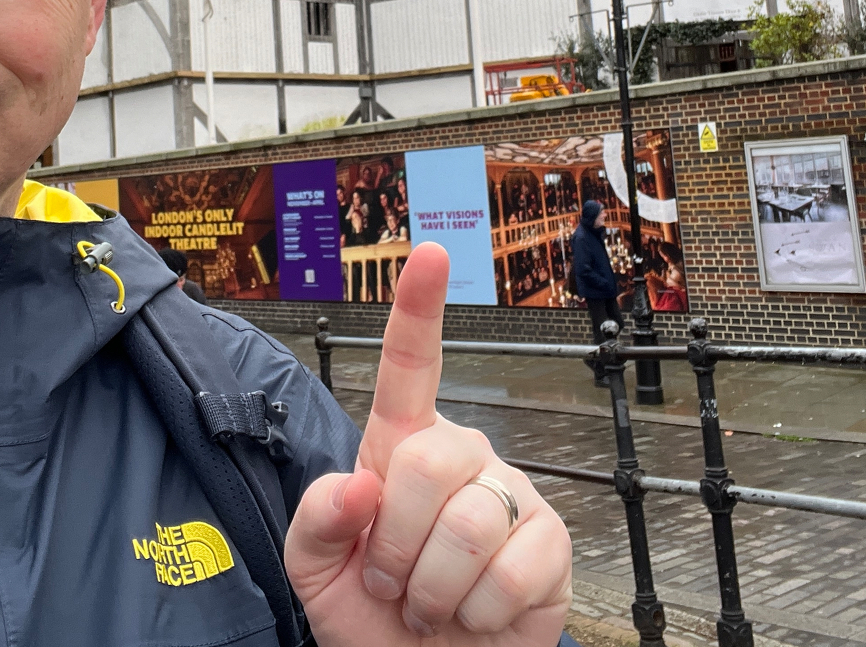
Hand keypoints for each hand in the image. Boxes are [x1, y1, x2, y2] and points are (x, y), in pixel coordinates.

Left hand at [285, 243, 572, 643]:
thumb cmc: (373, 615)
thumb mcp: (316, 573)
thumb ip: (314, 523)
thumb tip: (357, 489)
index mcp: (402, 448)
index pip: (410, 367)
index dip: (418, 308)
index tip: (430, 254)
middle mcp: (463, 457)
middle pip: (428, 462)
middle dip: (395, 543)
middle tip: (392, 581)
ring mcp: (512, 494)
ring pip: (467, 525)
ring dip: (433, 589)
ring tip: (432, 603)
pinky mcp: (551, 543)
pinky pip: (510, 570)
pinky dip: (477, 612)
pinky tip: (474, 616)